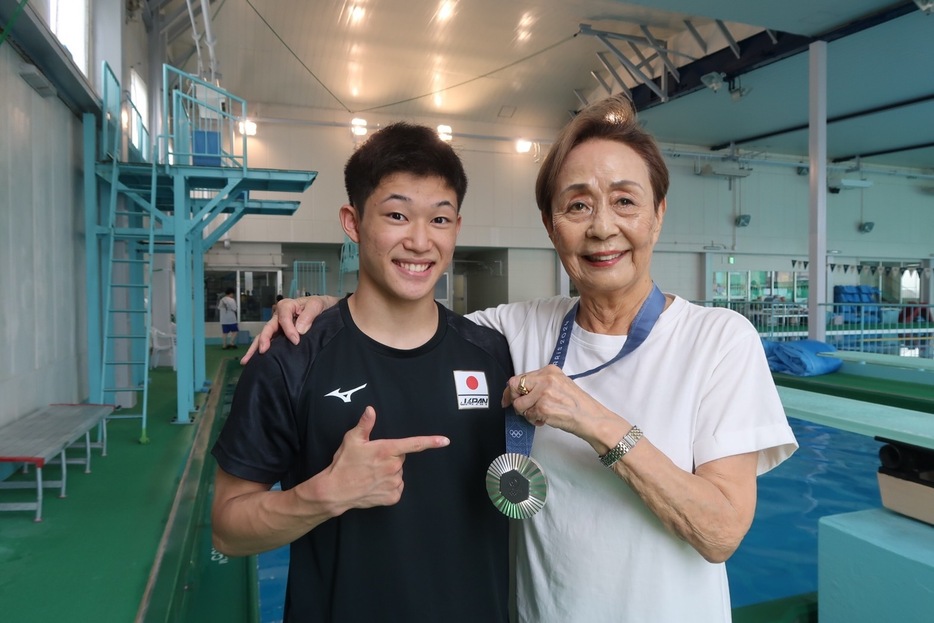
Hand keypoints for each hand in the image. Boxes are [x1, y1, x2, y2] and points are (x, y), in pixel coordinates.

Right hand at [241, 295, 337, 363]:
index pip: (283, 318)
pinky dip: (261, 350)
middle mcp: (279, 316)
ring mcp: (278, 326)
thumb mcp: (317, 305)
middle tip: (263, 351)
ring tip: (247, 360)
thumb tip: (299, 330)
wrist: (324, 308)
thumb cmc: (319, 305)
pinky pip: (270, 342)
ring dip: (255, 348)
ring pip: (264, 336)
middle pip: (268, 327)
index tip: (296, 341)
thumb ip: (308, 315)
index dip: (288, 330)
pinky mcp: (280, 334)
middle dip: (264, 340)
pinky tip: (253, 360)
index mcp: (287, 306)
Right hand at [322, 406, 450, 510]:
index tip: (445, 441)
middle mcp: (393, 466)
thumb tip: (371, 409)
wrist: (335, 490)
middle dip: (390, 457)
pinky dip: (389, 487)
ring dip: (389, 472)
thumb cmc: (344, 463)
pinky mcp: (392, 497)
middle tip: (372, 461)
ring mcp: (394, 483)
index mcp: (386, 449)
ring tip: (371, 474)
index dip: (431, 441)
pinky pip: (396, 488)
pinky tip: (375, 485)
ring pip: (398, 473)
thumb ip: (365, 424)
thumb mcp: (352, 440)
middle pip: (400, 458)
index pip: (413, 444)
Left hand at [501, 365, 626, 441]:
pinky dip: (533, 420)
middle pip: (514, 386)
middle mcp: (546, 378)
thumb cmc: (578, 405)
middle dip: (515, 400)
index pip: (521, 377)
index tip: (508, 399)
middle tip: (522, 410)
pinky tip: (544, 420)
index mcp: (550, 370)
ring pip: (519, 404)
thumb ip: (541, 384)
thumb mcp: (560, 385)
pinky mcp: (543, 406)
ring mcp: (544, 392)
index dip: (511, 390)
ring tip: (540, 416)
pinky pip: (527, 415)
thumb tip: (520, 391)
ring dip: (526, 413)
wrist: (591, 418)